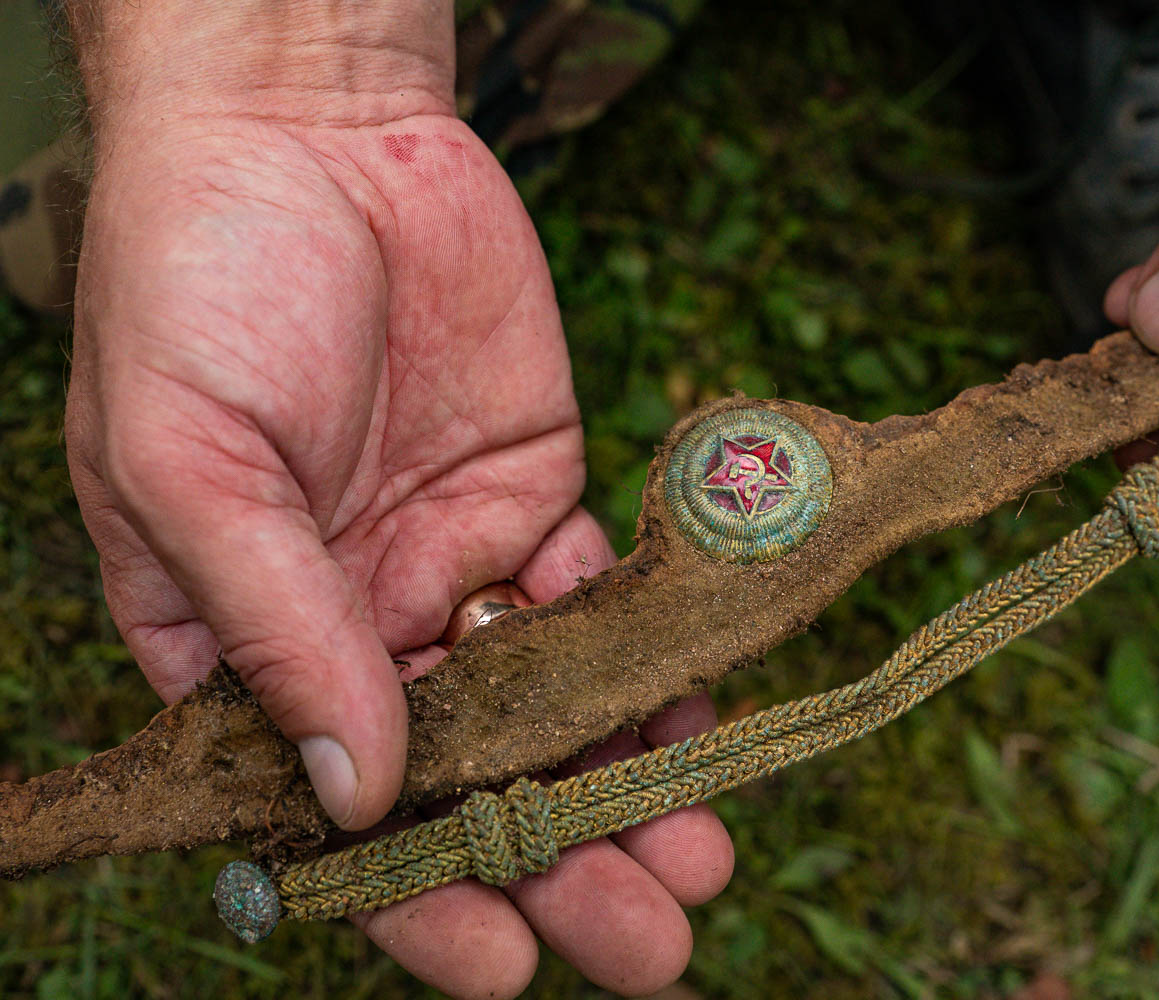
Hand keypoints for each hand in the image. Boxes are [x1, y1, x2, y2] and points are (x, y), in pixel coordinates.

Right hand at [60, 2, 729, 993]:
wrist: (311, 133)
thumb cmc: (199, 284)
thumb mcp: (190, 465)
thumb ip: (278, 631)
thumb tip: (352, 795)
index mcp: (252, 643)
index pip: (334, 807)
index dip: (412, 893)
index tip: (497, 962)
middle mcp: (361, 622)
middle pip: (470, 778)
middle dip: (557, 863)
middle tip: (648, 942)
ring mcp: (457, 562)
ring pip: (555, 705)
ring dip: (626, 780)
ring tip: (701, 857)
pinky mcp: (539, 492)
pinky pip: (602, 595)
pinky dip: (650, 653)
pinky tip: (696, 706)